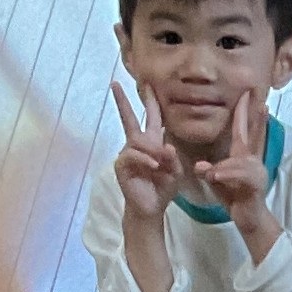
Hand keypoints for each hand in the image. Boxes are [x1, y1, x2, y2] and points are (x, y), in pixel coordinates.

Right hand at [112, 81, 182, 220]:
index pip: (151, 118)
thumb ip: (173, 158)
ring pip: (138, 141)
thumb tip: (166, 146)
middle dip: (123, 101)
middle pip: (129, 118)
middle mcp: (137, 144)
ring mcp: (127, 154)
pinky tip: (153, 166)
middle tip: (115, 83)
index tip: (147, 84)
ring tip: (160, 165)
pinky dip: (145, 159)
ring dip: (152, 150)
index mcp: (152, 142)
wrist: (152, 207)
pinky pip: (133, 155)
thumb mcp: (176, 172)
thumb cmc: (163, 188)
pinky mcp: (121, 165)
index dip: (150, 102)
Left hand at [193, 91, 270, 225]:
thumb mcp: (218, 179)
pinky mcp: (256, 186)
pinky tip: (214, 176)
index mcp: (244, 156)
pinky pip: (239, 177)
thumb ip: (209, 169)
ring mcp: (257, 173)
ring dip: (223, 168)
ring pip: (239, 163)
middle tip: (260, 102)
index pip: (245, 131)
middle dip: (256, 119)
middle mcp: (253, 161)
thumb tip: (198, 164)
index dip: (247, 113)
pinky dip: (225, 176)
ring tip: (211, 174)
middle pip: (254, 136)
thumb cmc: (235, 197)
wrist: (250, 219)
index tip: (248, 95)